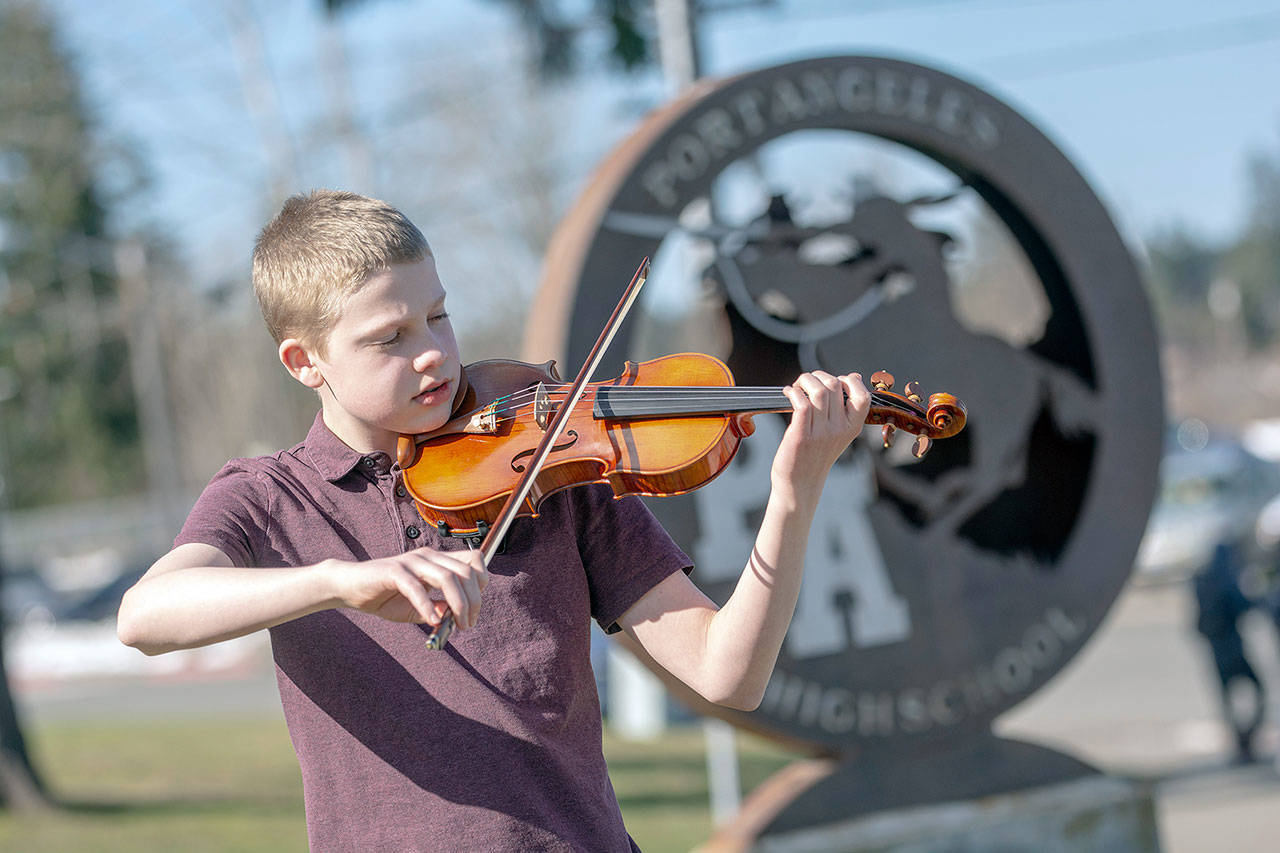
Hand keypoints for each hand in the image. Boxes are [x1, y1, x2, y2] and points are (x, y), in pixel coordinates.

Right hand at [329, 547, 488, 629]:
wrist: (349, 587)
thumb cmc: (385, 596)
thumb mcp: (417, 607)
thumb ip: (438, 609)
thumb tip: (454, 615)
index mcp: (436, 560)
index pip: (474, 562)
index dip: (481, 584)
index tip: (475, 609)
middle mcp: (428, 556)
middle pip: (466, 572)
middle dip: (473, 601)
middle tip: (467, 624)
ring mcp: (411, 562)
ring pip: (448, 578)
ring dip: (458, 604)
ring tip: (456, 625)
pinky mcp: (393, 571)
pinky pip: (416, 588)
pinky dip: (427, 606)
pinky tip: (431, 621)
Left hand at [772, 371, 870, 499]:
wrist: (800, 484)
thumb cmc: (816, 455)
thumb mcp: (838, 434)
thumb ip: (844, 409)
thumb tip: (853, 377)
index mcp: (852, 428)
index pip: (863, 396)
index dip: (850, 381)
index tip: (836, 380)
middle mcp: (839, 430)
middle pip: (835, 386)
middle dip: (819, 376)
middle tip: (807, 383)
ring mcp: (821, 433)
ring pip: (819, 392)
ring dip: (805, 381)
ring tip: (798, 386)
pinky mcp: (801, 436)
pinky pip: (802, 404)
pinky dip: (794, 392)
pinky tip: (788, 393)